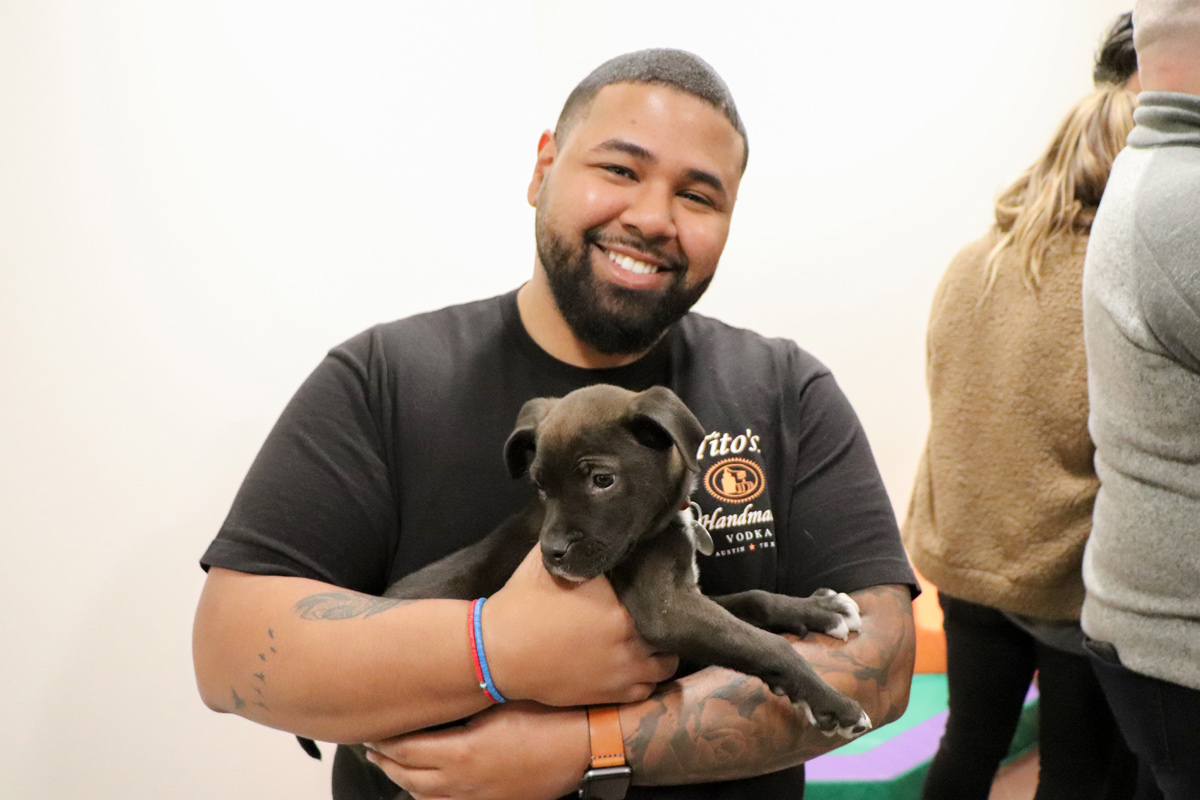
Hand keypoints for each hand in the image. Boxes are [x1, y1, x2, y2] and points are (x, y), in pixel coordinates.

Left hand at [366, 702, 589, 799]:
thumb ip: (466, 697)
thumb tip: (440, 682)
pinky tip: (428, 786)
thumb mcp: (502, 698)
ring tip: (393, 765)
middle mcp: (464, 781)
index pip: (406, 749)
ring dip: (404, 781)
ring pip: (426, 797)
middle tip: (372, 745)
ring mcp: (480, 796)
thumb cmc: (550, 716)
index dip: (384, 740)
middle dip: (386, 761)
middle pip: (409, 776)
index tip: (372, 727)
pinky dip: (430, 797)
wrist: (586, 745)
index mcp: (462, 752)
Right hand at [484, 547, 677, 705]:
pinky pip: (648, 687)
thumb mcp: (546, 561)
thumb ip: (574, 544)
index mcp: (619, 603)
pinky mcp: (613, 694)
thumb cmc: (521, 603)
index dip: (661, 582)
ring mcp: (624, 670)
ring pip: (667, 661)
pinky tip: (638, 663)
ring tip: (651, 636)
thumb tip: (584, 518)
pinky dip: (648, 676)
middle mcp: (629, 638)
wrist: (499, 652)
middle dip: (664, 614)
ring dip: (662, 648)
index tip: (655, 578)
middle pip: (669, 625)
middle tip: (656, 606)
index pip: (658, 590)